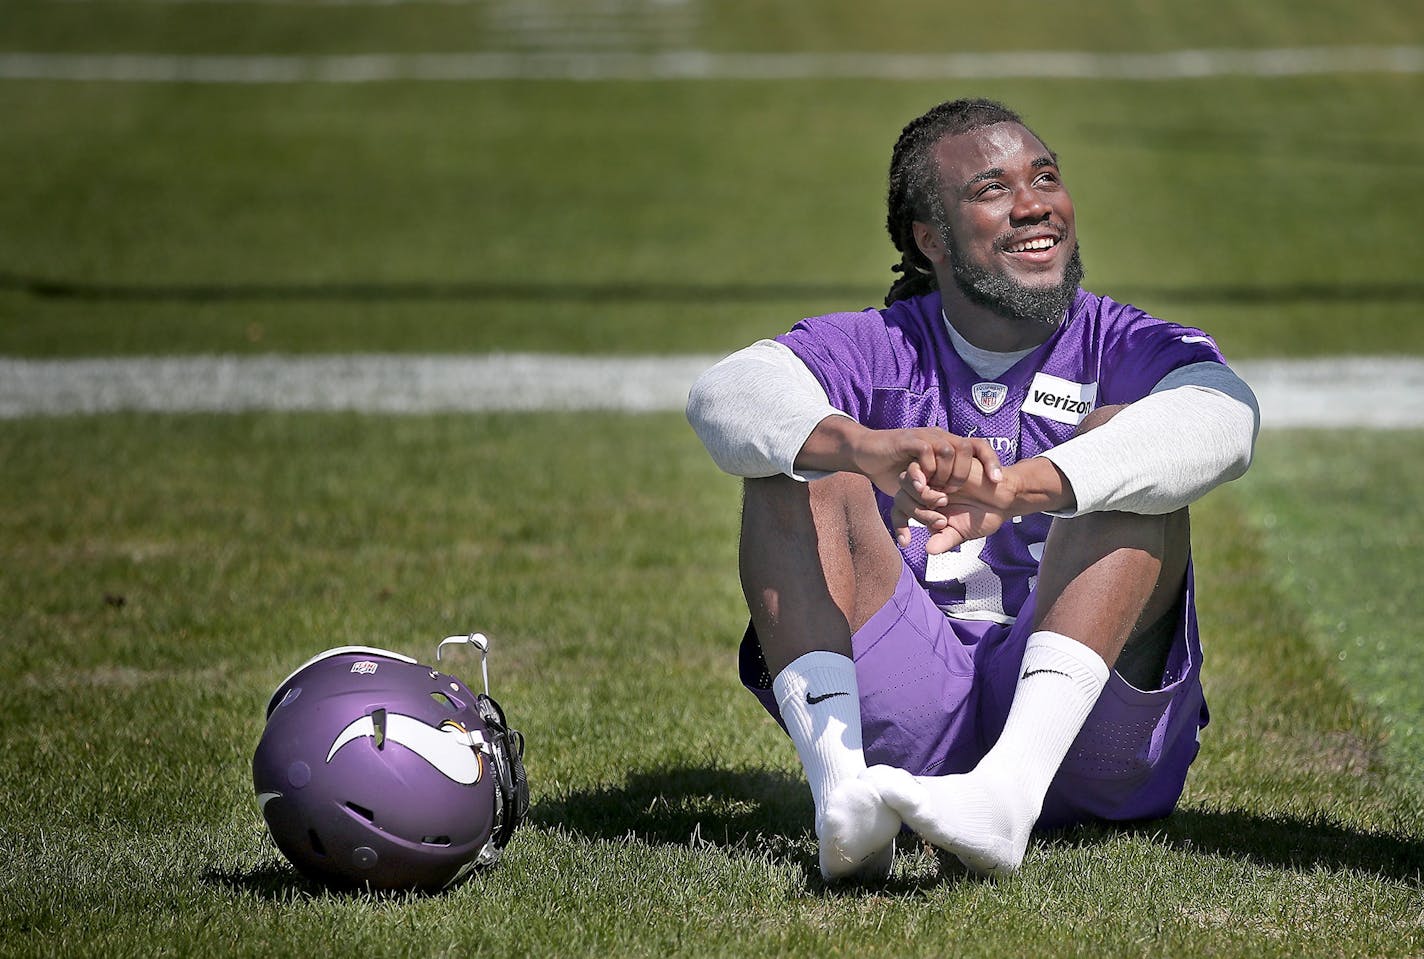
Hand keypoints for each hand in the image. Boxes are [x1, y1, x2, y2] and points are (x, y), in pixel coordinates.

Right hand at [844, 426, 1001, 500]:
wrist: (865, 453)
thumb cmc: (891, 470)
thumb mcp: (917, 486)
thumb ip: (930, 500)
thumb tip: (946, 520)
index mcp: (947, 447)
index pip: (979, 446)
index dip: (992, 462)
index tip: (998, 483)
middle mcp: (940, 439)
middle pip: (968, 447)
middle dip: (966, 473)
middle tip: (952, 493)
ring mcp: (925, 438)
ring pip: (950, 450)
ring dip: (947, 473)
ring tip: (938, 491)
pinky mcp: (909, 440)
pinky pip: (928, 450)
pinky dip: (929, 468)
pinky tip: (923, 483)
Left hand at [896, 457, 1015, 552]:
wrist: (1005, 498)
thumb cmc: (983, 516)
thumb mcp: (961, 532)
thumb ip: (944, 540)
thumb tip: (929, 551)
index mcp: (923, 506)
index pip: (901, 512)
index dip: (900, 526)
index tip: (906, 542)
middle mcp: (924, 489)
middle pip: (901, 495)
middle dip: (917, 509)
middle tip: (940, 519)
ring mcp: (932, 474)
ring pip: (908, 478)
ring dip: (922, 492)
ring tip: (944, 498)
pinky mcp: (944, 460)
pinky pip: (925, 463)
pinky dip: (931, 476)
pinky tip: (948, 487)